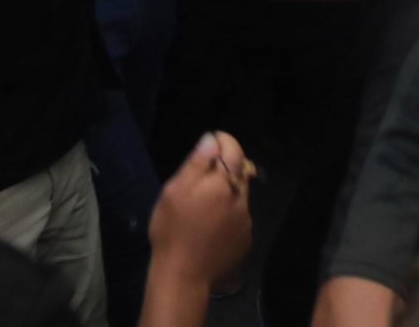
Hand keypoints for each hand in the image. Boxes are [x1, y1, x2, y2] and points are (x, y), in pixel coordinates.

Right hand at [147, 132, 253, 300]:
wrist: (184, 277)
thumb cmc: (172, 231)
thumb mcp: (174, 191)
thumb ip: (196, 164)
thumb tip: (212, 140)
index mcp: (222, 184)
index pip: (234, 150)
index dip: (224, 141)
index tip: (213, 141)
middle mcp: (241, 200)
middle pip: (240, 173)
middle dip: (226, 167)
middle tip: (204, 175)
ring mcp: (245, 222)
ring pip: (240, 197)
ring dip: (228, 193)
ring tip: (204, 206)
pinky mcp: (245, 241)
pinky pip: (239, 219)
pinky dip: (229, 215)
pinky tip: (211, 227)